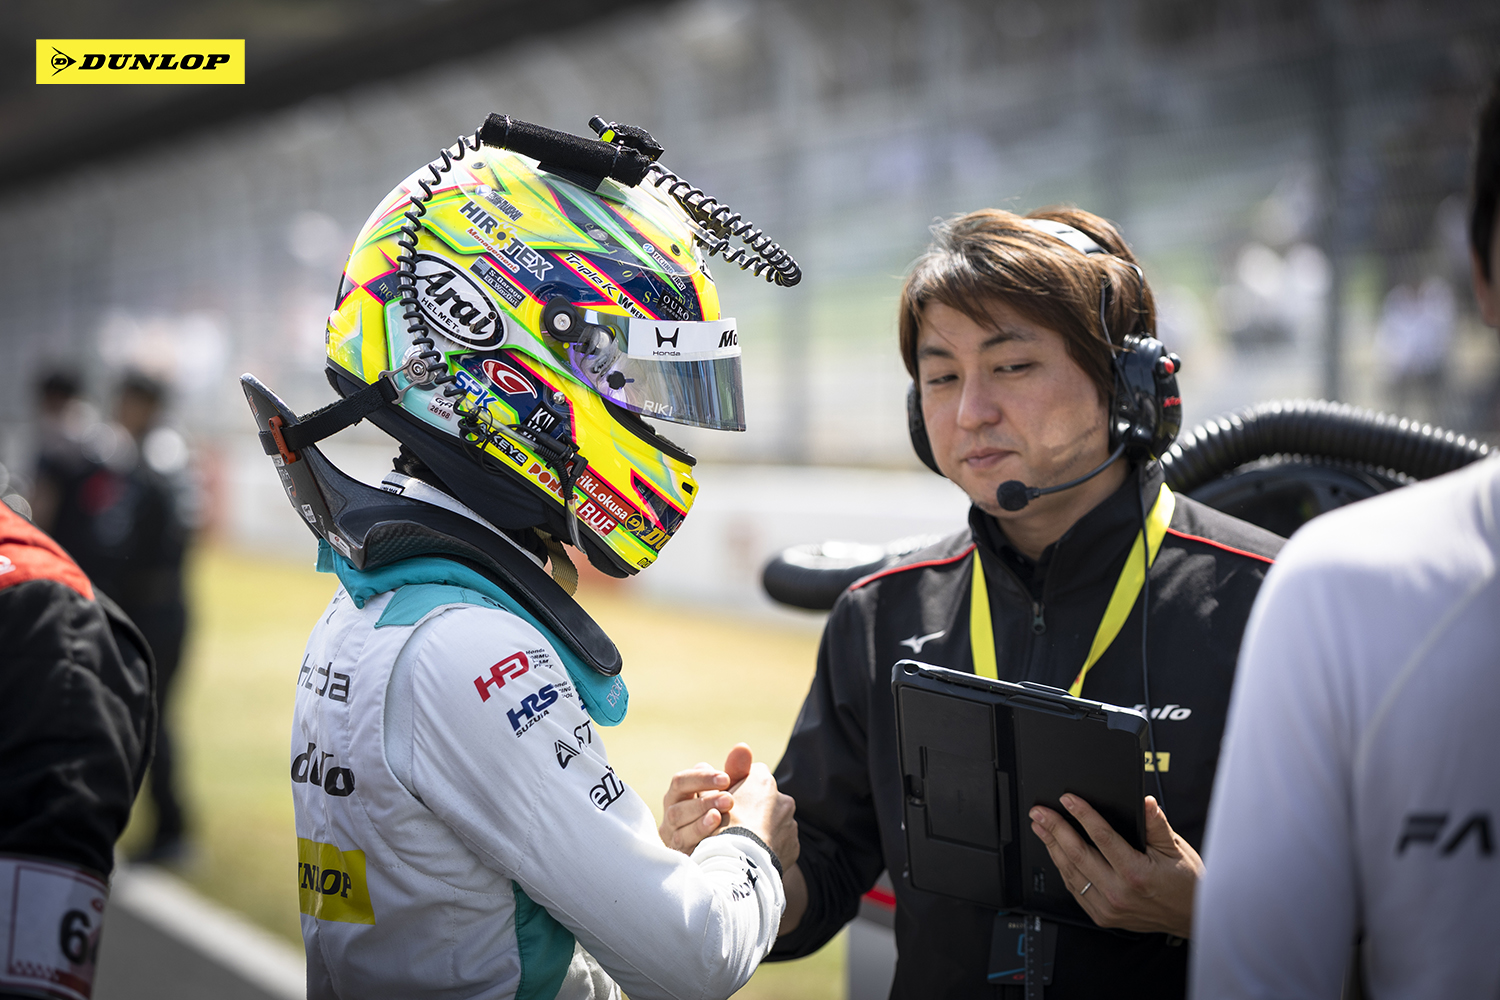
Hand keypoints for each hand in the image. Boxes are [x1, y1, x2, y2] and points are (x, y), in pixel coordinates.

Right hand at [659, 744, 750, 853]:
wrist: (737, 852)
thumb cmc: (730, 813)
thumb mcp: (734, 791)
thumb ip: (737, 770)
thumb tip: (743, 747)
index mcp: (680, 795)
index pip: (681, 781)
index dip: (701, 779)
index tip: (726, 779)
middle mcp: (673, 816)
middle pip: (678, 806)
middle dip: (704, 801)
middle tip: (729, 800)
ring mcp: (675, 837)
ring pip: (679, 827)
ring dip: (700, 819)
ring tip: (721, 816)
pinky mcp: (682, 856)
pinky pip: (684, 846)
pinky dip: (699, 837)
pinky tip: (716, 836)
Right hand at [716, 746, 798, 869]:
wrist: (739, 862)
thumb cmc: (722, 825)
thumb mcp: (713, 795)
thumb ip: (721, 776)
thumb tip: (724, 756)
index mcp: (763, 781)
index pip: (753, 776)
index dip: (738, 789)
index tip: (728, 803)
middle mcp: (783, 799)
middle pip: (766, 800)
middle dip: (754, 810)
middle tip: (734, 825)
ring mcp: (791, 825)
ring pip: (775, 823)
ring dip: (763, 829)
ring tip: (743, 843)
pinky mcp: (794, 848)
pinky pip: (781, 844)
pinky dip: (770, 847)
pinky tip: (754, 855)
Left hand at [1029, 794, 1202, 937]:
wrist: (1193, 918)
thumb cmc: (1186, 884)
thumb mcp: (1176, 849)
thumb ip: (1156, 825)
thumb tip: (1145, 803)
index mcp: (1136, 873)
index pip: (1101, 836)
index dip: (1082, 814)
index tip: (1068, 799)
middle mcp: (1118, 892)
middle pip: (1077, 854)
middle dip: (1054, 829)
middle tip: (1039, 812)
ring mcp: (1108, 907)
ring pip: (1071, 873)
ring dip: (1052, 847)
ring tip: (1040, 828)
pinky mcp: (1103, 916)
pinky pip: (1075, 890)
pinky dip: (1063, 869)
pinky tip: (1055, 853)